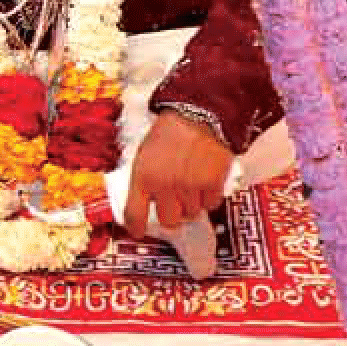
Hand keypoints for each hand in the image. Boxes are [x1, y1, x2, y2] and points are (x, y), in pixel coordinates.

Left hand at [122, 110, 233, 236]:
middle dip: (172, 214)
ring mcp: (190, 188)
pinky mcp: (212, 185)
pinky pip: (210, 205)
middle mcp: (165, 187)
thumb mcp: (145, 153)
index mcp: (143, 177)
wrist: (200, 114)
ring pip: (192, 214)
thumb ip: (144, 179)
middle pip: (168, 221)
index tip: (139, 231)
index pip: (134, 214)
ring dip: (192, 203)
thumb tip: (147, 201)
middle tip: (174, 203)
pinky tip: (206, 180)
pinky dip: (209, 197)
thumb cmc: (169, 131)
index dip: (136, 227)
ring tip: (191, 183)